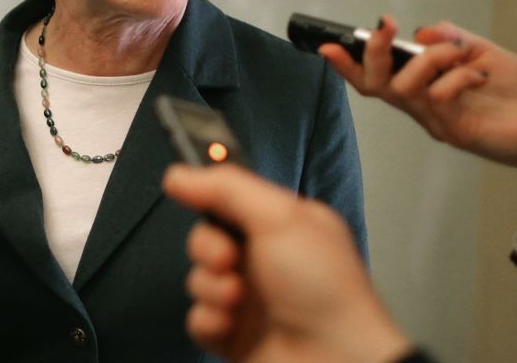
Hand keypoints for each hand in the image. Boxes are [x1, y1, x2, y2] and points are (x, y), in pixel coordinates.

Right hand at [163, 164, 411, 362]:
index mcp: (282, 225)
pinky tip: (231, 324)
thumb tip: (182, 174)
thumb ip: (227, 188)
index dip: (207, 194)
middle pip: (206, 237)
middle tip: (230, 258)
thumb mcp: (278, 218)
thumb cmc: (327, 289)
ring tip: (238, 299)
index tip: (188, 190)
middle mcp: (264, 259)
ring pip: (199, 279)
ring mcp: (249, 299)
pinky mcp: (235, 335)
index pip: (230, 198)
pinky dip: (210, 320)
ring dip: (211, 287)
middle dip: (208, 247)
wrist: (333, 358)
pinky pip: (198, 319)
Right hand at [319, 16, 516, 205]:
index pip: (377, 78)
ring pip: (404, 88)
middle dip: (372, 53)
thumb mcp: (485, 54)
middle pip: (376, 86)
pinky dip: (456, 75)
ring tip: (459, 53)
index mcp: (426, 89)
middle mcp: (424, 108)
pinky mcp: (456, 131)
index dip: (349, 64)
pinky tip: (480, 74)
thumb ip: (452, 40)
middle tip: (384, 28)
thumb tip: (422, 31)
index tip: (328, 45)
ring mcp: (438, 121)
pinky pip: (438, 98)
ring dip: (429, 59)